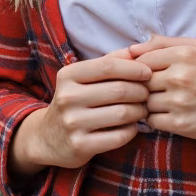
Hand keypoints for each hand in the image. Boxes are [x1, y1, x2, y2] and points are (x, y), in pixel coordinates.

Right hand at [23, 47, 152, 171]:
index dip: (134, 68)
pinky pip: (119, 136)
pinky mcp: (80, 146)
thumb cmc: (75, 101)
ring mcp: (72, 123)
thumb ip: (110, 61)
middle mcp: (67, 97)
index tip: (148, 73)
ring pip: (122, 113)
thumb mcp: (84, 77)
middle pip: (119, 90)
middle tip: (147, 95)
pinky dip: (132, 130)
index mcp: (68, 75)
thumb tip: (137, 50)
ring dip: (140, 111)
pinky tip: (131, 127)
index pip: (109, 67)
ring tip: (142, 110)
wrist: (48, 138)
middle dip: (141, 92)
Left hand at [127, 36, 195, 143]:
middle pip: (140, 82)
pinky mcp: (182, 124)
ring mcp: (180, 101)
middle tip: (156, 91)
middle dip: (144, 88)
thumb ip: (165, 43)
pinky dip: (158, 120)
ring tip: (166, 104)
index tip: (149, 76)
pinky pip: (152, 122)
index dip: (140, 70)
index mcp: (183, 54)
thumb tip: (133, 48)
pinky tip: (171, 115)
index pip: (141, 60)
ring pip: (145, 103)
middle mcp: (180, 76)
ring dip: (150, 105)